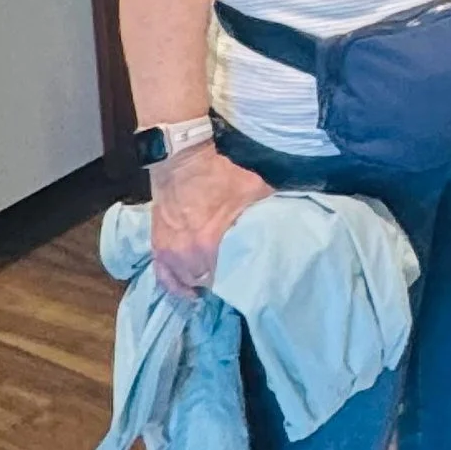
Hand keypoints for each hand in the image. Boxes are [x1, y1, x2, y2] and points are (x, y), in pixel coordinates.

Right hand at [149, 142, 271, 298]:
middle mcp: (186, 254)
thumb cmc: (216, 172)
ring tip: (211, 286)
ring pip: (184, 281)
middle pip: (203, 282)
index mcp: (208, 244)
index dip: (235, 280)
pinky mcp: (158, 245)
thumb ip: (268, 204)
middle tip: (231, 280)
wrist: (181, 159)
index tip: (246, 279)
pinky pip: (162, 275)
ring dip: (197, 283)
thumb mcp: (252, 186)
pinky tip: (186, 290)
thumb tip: (292, 211)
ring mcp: (169, 252)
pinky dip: (173, 284)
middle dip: (217, 282)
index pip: (223, 277)